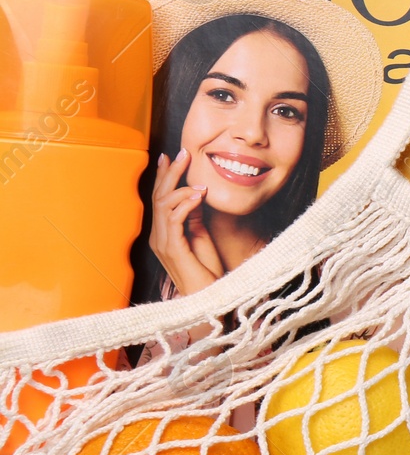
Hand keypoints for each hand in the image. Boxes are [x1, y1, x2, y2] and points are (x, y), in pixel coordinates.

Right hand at [148, 149, 223, 296]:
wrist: (207, 301)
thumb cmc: (205, 272)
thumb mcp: (200, 237)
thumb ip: (194, 217)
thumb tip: (196, 193)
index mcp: (163, 233)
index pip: (160, 199)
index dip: (164, 176)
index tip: (170, 156)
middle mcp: (158, 237)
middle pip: (158, 197)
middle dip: (170, 173)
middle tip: (182, 153)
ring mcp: (163, 243)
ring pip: (163, 206)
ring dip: (180, 187)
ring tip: (198, 178)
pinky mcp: (173, 250)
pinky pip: (175, 221)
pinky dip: (186, 204)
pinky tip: (198, 195)